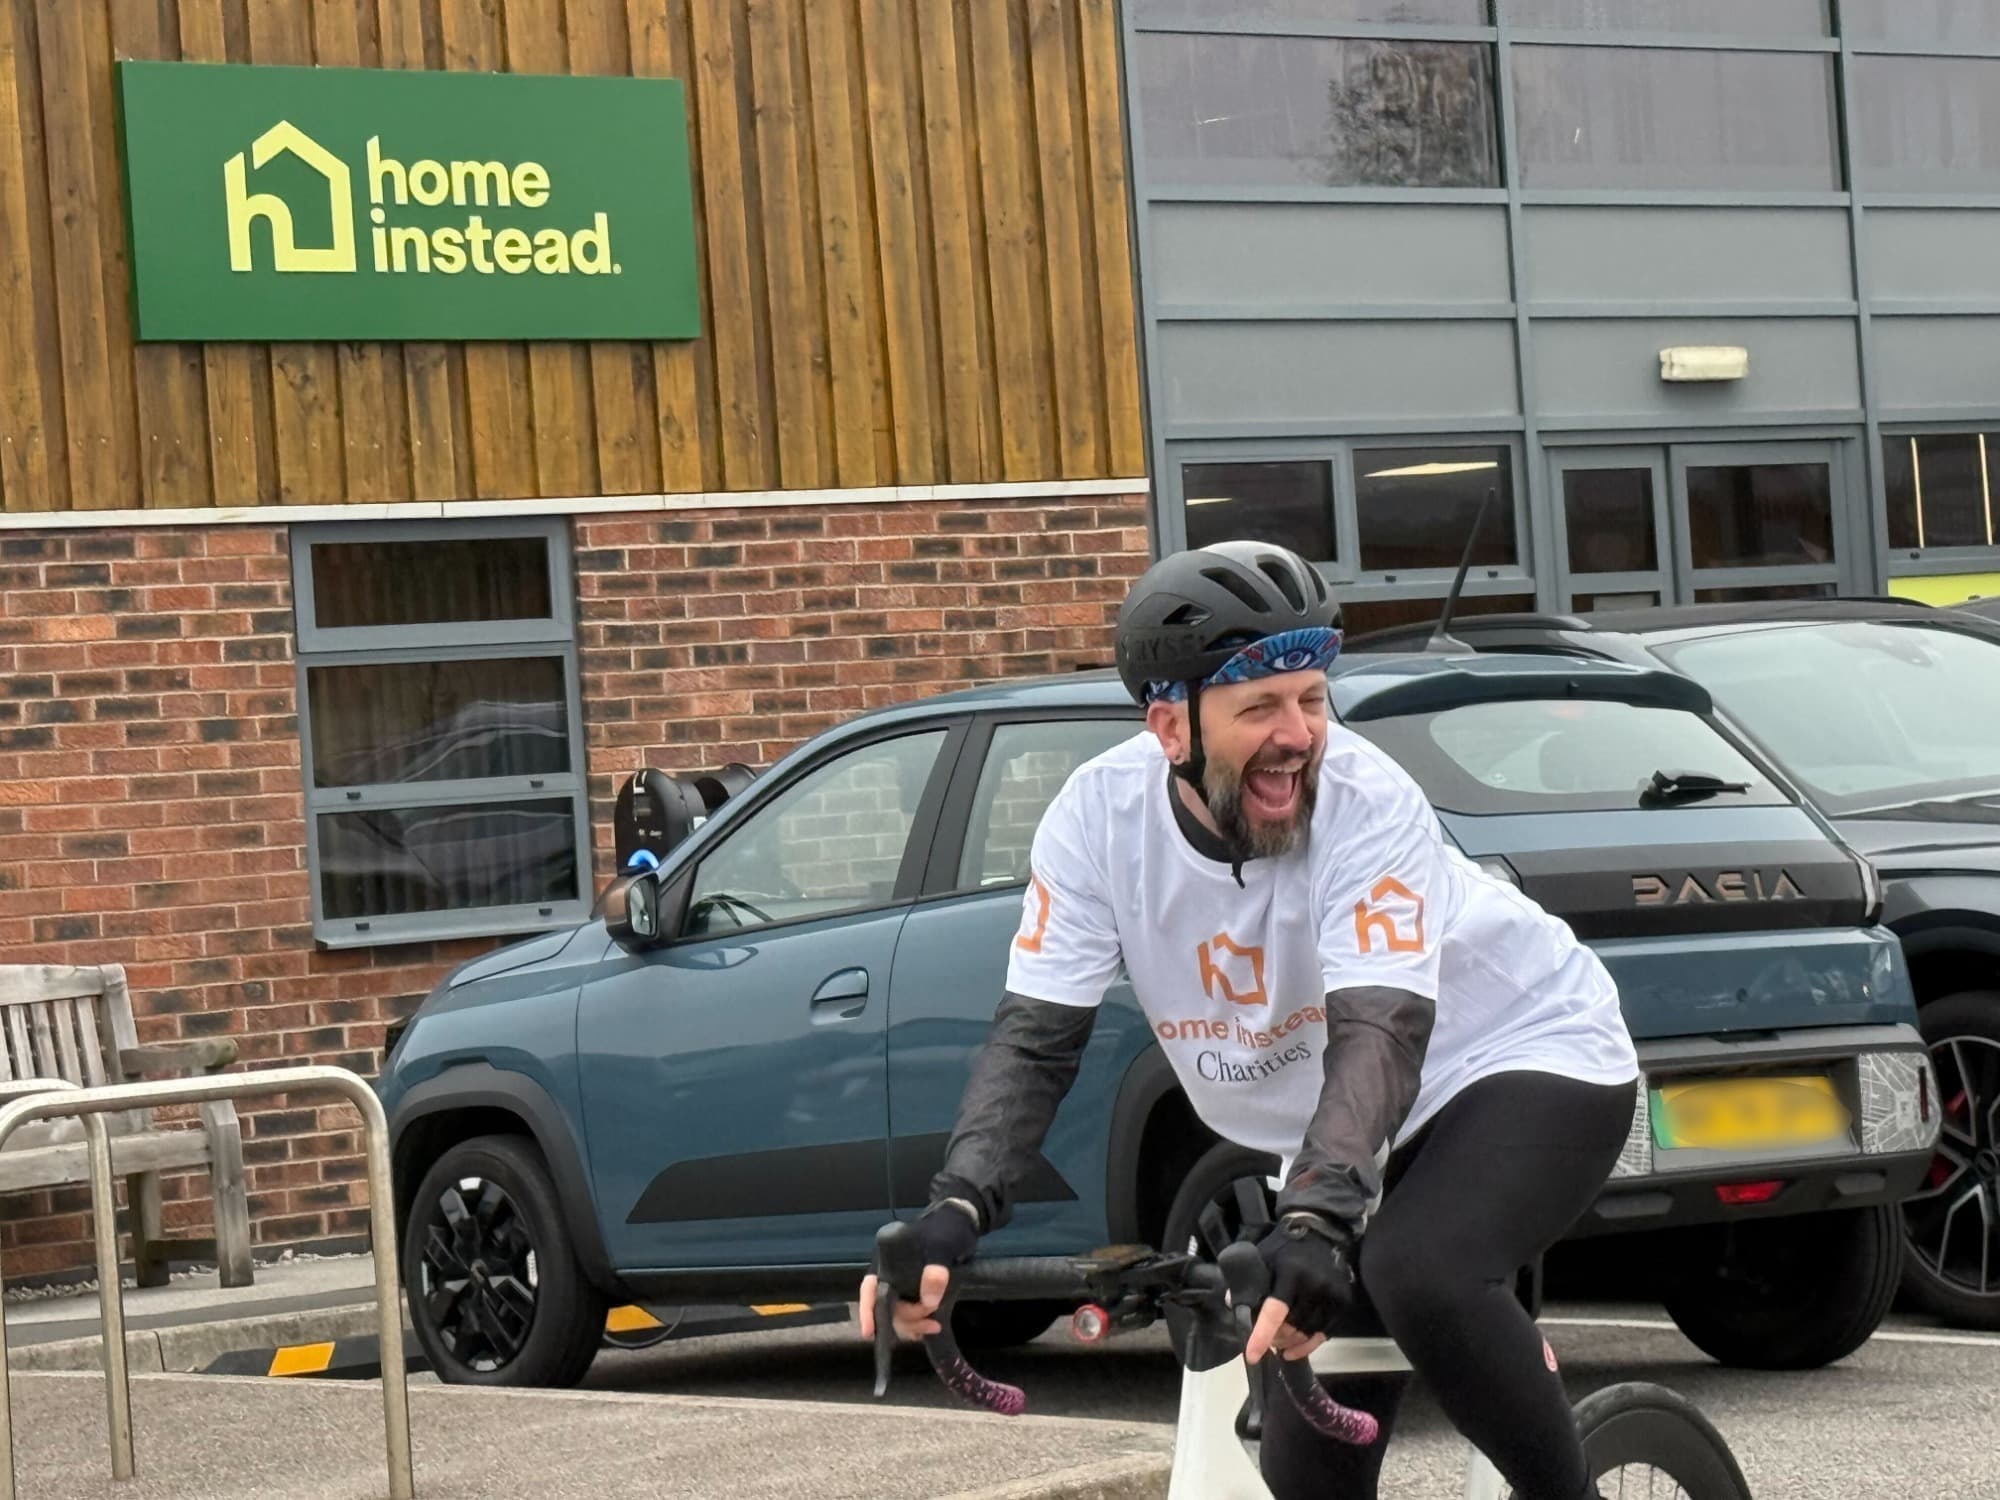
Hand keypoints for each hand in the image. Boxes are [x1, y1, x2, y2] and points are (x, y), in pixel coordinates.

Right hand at [858, 1202, 978, 1342]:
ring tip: (934, 1326)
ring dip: (914, 1324)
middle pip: (887, 1306)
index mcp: (888, 1260)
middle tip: (930, 1322)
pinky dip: (918, 1324)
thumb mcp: (943, 1245)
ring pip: (899, 1314)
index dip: (867, 1311)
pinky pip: (911, 1314)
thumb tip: (928, 1301)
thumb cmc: (947, 1229)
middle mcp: (891, 1274)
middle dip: (906, 1318)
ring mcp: (904, 1284)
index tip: (868, 1333)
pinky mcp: (918, 1291)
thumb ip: (936, 1270)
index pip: (870, 1288)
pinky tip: (930, 1326)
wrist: (962, 1223)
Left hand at [1244, 1211, 1356, 1365]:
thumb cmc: (1287, 1246)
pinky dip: (1307, 1345)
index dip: (1262, 1335)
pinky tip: (1293, 1349)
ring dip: (1290, 1342)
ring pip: (1307, 1333)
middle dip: (1274, 1338)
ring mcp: (1331, 1295)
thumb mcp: (1263, 1256)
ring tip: (1278, 1342)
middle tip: (1266, 1339)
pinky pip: (1324, 1334)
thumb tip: (1233, 1303)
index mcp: (1291, 1272)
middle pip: (1291, 1327)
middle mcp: (1314, 1285)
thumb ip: (1249, 1279)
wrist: (1322, 1233)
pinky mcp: (1343, 1303)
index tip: (1252, 1356)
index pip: (1275, 1311)